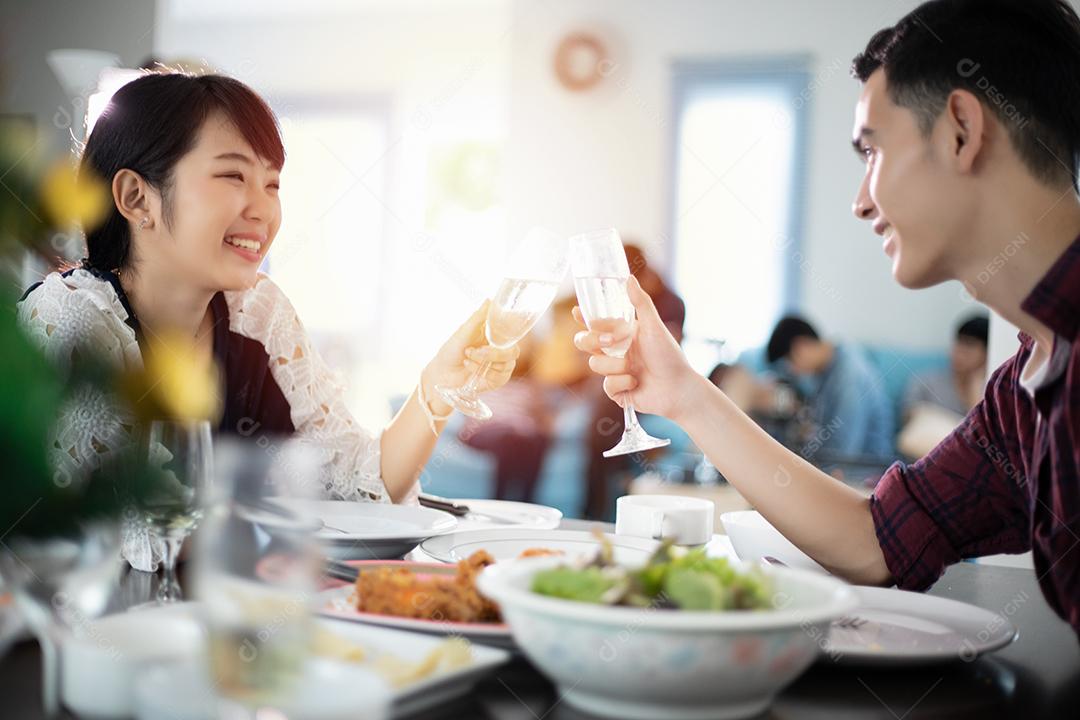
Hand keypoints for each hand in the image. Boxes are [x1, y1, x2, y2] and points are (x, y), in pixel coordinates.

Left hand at [422, 300, 519, 413]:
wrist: (442, 373)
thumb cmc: (451, 350)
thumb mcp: (464, 331)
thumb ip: (479, 317)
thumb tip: (489, 300)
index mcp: (495, 336)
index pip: (513, 333)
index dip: (512, 333)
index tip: (498, 335)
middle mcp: (501, 351)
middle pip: (513, 351)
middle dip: (495, 353)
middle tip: (477, 350)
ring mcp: (500, 366)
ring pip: (506, 365)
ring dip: (484, 361)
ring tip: (468, 357)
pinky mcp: (497, 380)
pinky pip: (499, 377)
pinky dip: (482, 372)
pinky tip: (469, 367)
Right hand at [573, 276, 698, 420]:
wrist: (678, 388)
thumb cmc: (670, 355)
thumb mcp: (654, 326)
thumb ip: (640, 303)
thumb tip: (629, 278)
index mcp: (622, 334)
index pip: (596, 323)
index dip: (583, 317)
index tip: (577, 311)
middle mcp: (615, 352)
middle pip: (585, 342)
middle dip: (592, 341)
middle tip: (610, 343)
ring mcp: (614, 372)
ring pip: (594, 364)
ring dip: (614, 365)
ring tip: (633, 367)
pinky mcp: (616, 391)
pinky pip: (606, 385)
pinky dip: (621, 382)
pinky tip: (636, 383)